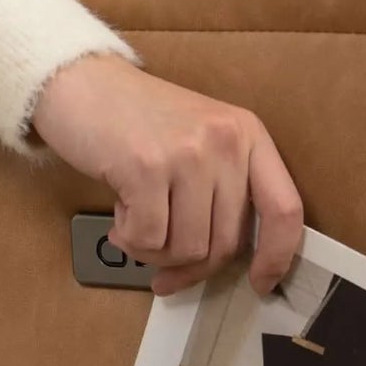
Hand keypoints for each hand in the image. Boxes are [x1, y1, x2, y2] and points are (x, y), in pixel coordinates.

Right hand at [30, 54, 303, 296]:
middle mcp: (226, 141)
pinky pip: (149, 240)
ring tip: (136, 221)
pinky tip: (120, 217)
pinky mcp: (146, 167)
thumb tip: (219, 262)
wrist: (80, 82)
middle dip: (190, 265)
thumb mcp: (199, 140)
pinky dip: (130, 240)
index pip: (285, 209)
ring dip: (155, 252)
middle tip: (162, 263)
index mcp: (248, 134)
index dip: (276, 256)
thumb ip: (220, 191)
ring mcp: (187, 153)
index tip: (259, 283)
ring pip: (187, 248)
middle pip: (226, 243)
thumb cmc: (136, 120)